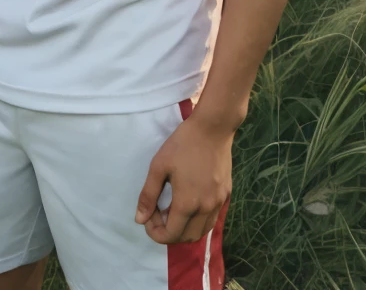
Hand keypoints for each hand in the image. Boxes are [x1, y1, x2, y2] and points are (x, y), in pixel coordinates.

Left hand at [134, 110, 232, 244]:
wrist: (213, 127)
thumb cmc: (182, 144)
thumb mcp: (159, 166)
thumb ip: (148, 195)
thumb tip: (139, 219)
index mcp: (187, 203)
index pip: (170, 235)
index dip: (155, 232)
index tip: (148, 217)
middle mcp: (205, 209)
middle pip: (186, 238)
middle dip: (168, 232)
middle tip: (158, 213)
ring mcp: (218, 203)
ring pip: (201, 231)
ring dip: (185, 229)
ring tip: (173, 211)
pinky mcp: (226, 194)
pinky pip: (211, 218)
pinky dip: (198, 221)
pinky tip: (190, 204)